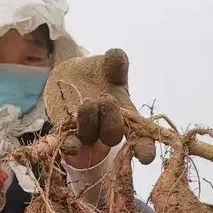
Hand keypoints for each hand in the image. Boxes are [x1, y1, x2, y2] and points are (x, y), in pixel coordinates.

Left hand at [44, 48, 155, 165]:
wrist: (69, 76)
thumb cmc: (98, 73)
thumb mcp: (108, 65)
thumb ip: (115, 63)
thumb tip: (117, 56)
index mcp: (126, 114)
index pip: (140, 136)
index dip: (144, 147)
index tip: (146, 156)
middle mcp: (107, 128)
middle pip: (113, 137)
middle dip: (111, 122)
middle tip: (106, 99)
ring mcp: (86, 132)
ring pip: (90, 137)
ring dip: (89, 122)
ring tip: (87, 102)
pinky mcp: (66, 133)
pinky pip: (69, 143)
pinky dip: (70, 145)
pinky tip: (69, 145)